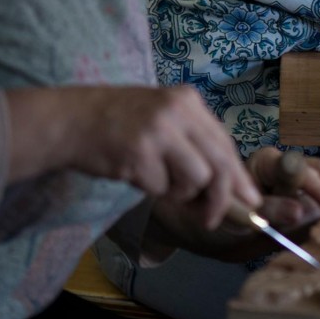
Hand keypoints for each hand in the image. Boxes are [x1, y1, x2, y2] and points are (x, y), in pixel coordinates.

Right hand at [7, 84, 262, 229]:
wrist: (69, 120)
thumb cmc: (119, 123)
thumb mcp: (162, 118)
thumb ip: (193, 144)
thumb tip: (227, 186)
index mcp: (188, 100)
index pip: (225, 143)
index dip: (238, 176)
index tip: (250, 200)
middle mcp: (178, 111)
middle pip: (218, 163)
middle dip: (221, 198)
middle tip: (213, 218)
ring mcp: (158, 132)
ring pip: (194, 179)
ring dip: (178, 193)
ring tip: (156, 180)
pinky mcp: (138, 153)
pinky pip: (160, 189)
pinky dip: (149, 189)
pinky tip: (133, 172)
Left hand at [146, 149, 319, 261]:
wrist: (212, 228)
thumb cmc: (221, 217)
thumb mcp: (240, 218)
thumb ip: (270, 212)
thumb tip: (300, 210)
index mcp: (265, 162)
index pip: (299, 170)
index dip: (319, 189)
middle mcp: (284, 163)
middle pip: (318, 169)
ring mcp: (295, 175)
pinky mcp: (302, 190)